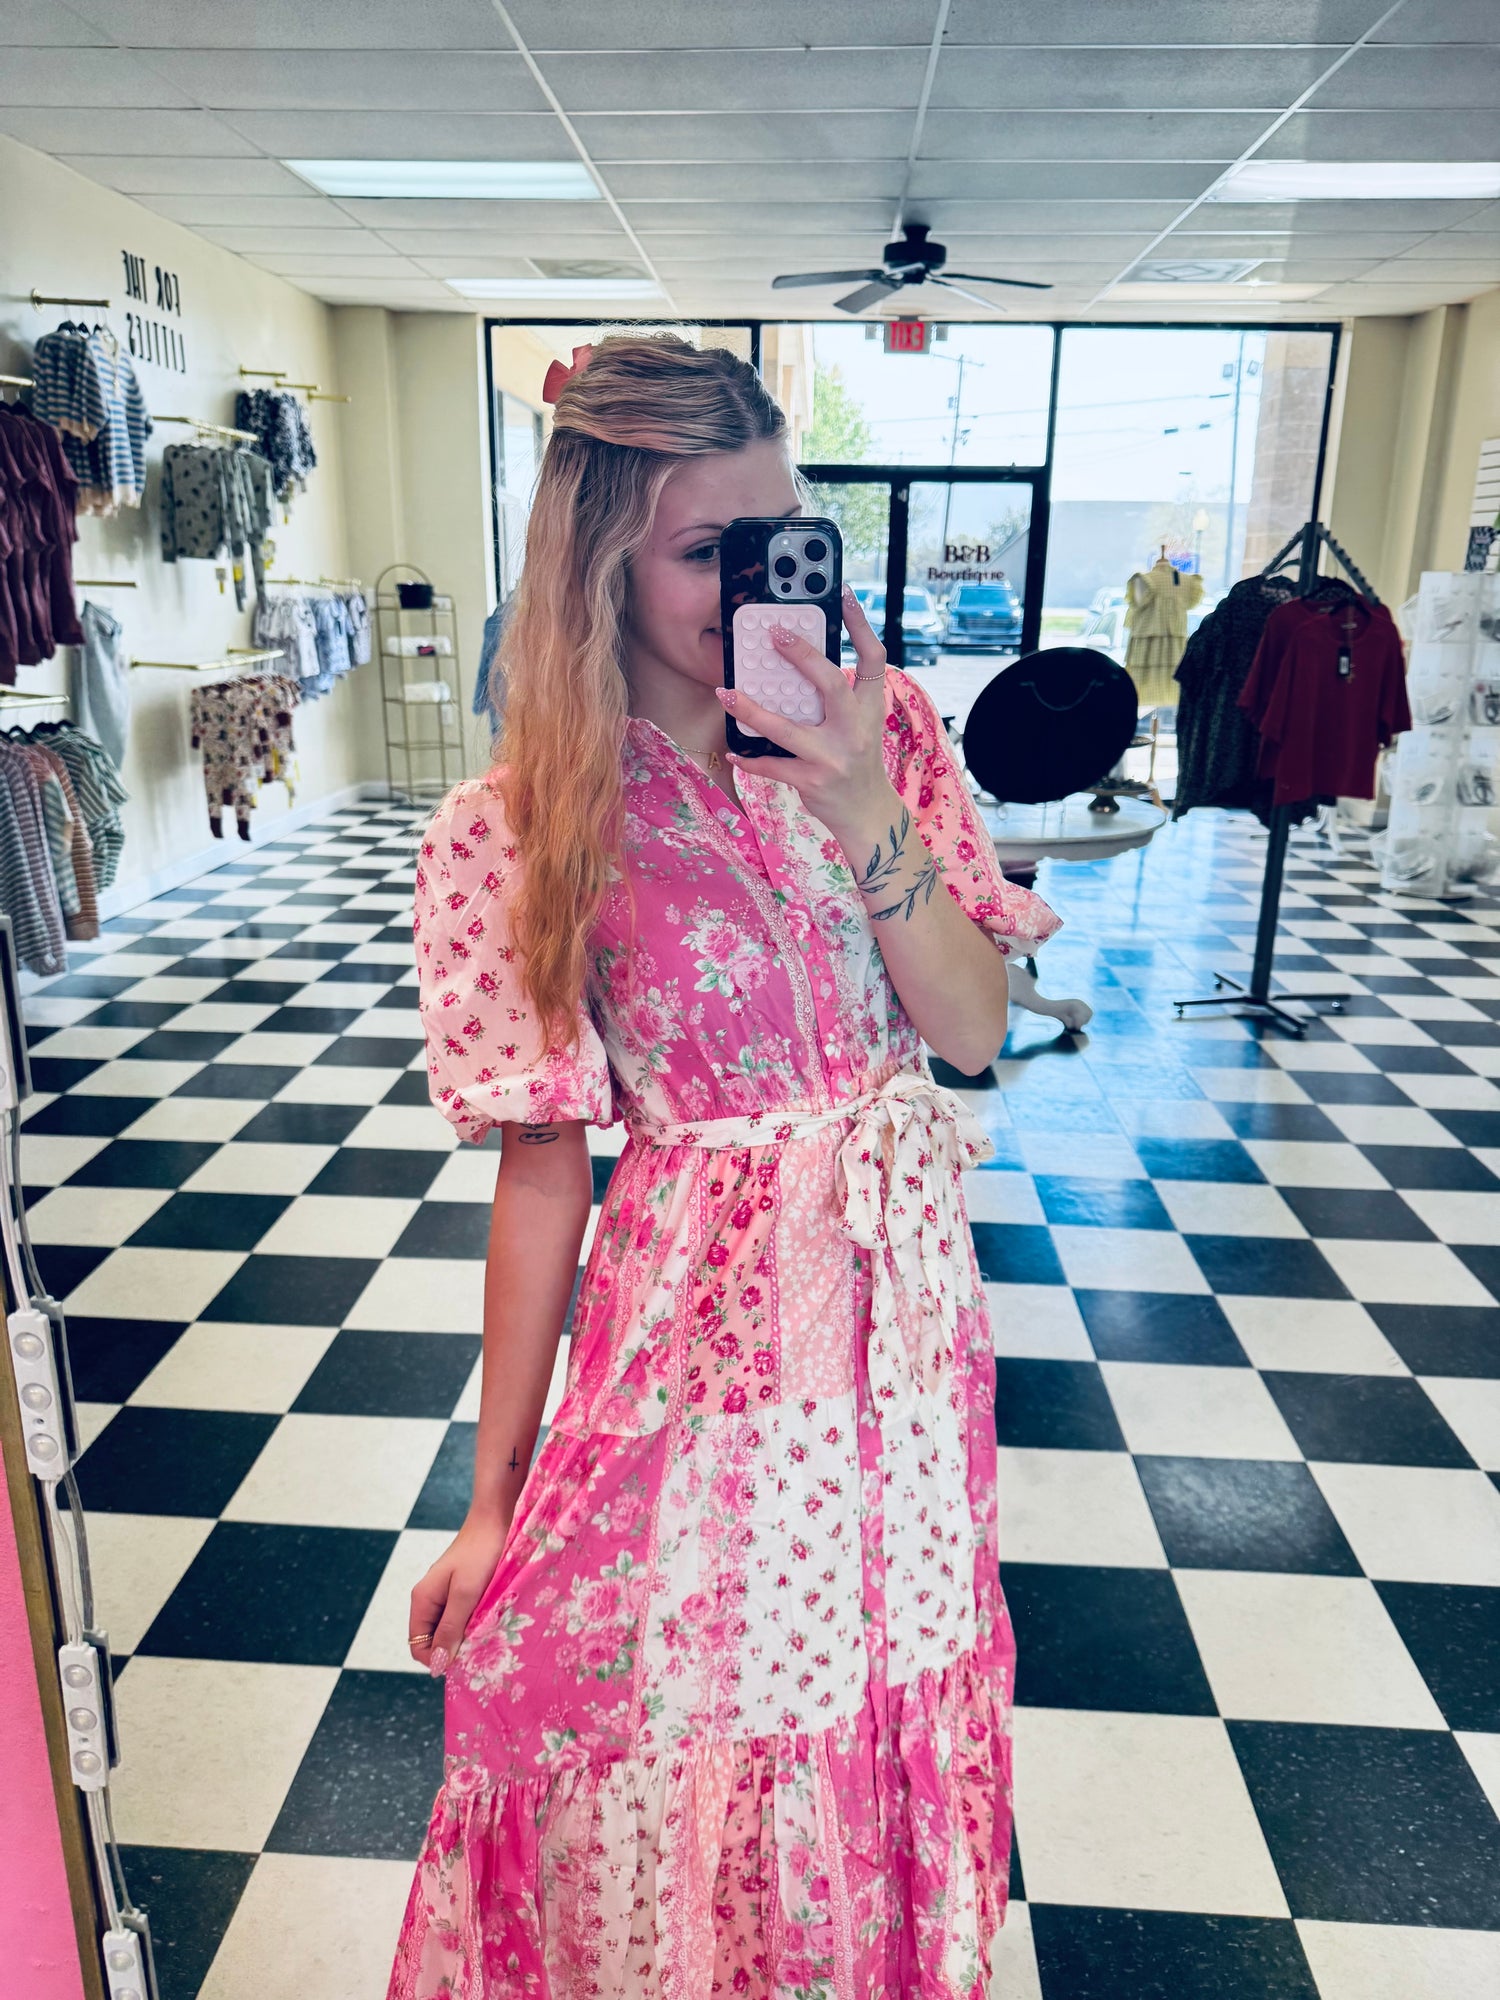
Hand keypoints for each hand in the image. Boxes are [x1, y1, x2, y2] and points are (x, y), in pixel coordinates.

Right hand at [408, 1508, 510, 1676]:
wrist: (496, 1519)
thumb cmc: (481, 1553)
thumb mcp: (466, 1594)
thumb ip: (451, 1627)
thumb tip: (438, 1663)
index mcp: (422, 1599)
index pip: (418, 1647)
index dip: (437, 1659)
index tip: (465, 1658)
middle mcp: (429, 1599)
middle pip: (433, 1640)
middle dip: (453, 1648)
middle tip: (480, 1644)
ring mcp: (445, 1594)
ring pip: (449, 1629)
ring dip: (465, 1635)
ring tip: (487, 1629)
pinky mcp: (461, 1589)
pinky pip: (461, 1616)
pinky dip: (473, 1622)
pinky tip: (490, 1617)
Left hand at [715, 584, 897, 838]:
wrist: (868, 813)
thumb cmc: (857, 761)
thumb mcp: (860, 724)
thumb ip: (840, 697)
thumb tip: (801, 663)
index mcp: (871, 707)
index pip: (874, 658)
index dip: (861, 624)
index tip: (844, 594)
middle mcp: (856, 728)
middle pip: (830, 683)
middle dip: (802, 655)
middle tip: (774, 633)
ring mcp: (834, 756)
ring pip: (786, 728)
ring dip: (750, 710)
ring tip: (724, 693)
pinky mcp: (813, 780)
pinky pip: (774, 766)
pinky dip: (752, 760)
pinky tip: (736, 752)